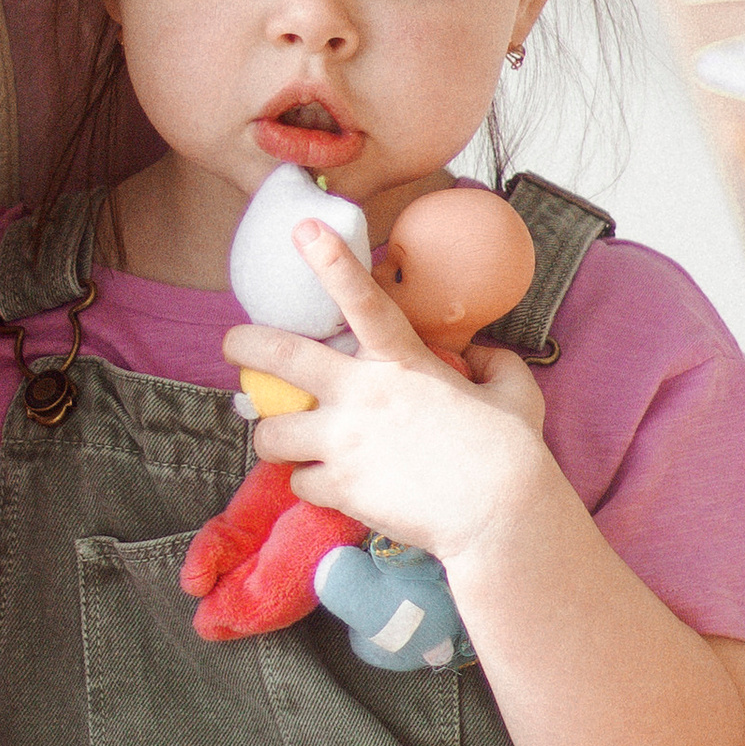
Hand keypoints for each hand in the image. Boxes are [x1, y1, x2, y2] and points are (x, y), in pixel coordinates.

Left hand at [231, 217, 549, 568]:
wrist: (500, 516)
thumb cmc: (512, 452)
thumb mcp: (513, 392)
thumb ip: (493, 364)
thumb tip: (482, 355)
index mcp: (403, 361)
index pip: (361, 300)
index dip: (330, 261)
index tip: (303, 229)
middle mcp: (364, 394)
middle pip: (283, 358)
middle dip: (244, 345)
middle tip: (231, 344)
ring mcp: (347, 441)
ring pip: (272, 433)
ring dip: (272, 436)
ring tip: (281, 440)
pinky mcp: (341, 486)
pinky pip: (299, 482)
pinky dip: (307, 483)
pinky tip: (326, 484)